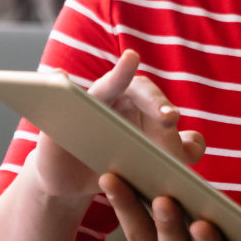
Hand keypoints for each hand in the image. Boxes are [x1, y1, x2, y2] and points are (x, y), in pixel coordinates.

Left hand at [30, 50, 205, 197]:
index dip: (121, 72)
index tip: (131, 58)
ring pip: (171, 125)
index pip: (111, 83)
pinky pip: (185, 147)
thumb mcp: (48, 141)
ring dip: (177, 136)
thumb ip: (51, 112)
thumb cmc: (56, 156)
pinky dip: (192, 150)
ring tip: (178, 155)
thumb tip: (58, 75)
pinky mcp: (161, 149)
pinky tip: (191, 161)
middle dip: (159, 105)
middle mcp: (129, 105)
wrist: (68, 182)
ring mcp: (148, 127)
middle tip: (169, 118)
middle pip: (149, 99)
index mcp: (101, 97)